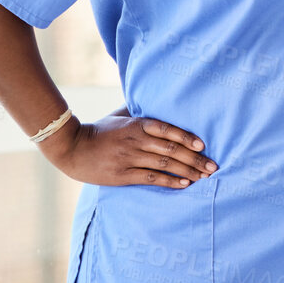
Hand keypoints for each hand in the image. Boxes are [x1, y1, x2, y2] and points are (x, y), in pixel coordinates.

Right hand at [42, 113, 216, 187]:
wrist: (70, 148)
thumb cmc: (99, 131)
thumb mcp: (119, 116)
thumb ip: (139, 111)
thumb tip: (158, 98)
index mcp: (136, 124)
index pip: (167, 128)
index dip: (187, 137)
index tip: (203, 145)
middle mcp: (135, 140)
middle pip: (171, 149)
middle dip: (195, 158)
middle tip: (213, 166)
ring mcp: (128, 158)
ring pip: (164, 164)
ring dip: (187, 171)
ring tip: (204, 176)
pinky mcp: (122, 175)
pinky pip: (151, 178)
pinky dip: (170, 181)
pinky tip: (184, 184)